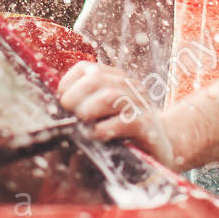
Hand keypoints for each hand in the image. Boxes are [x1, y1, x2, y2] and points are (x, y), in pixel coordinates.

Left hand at [57, 61, 177, 166]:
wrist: (162, 149)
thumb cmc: (125, 133)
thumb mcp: (104, 114)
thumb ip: (84, 105)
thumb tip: (56, 106)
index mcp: (116, 80)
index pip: (86, 68)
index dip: (68, 82)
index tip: (61, 100)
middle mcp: (130, 87)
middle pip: (95, 78)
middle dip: (75, 96)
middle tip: (69, 114)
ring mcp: (140, 105)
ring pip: (110, 96)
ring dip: (88, 110)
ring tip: (81, 124)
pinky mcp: (147, 127)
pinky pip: (125, 121)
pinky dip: (105, 129)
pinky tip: (97, 136)